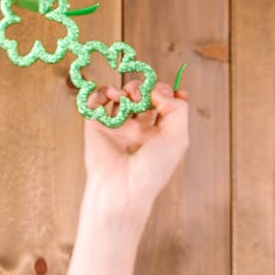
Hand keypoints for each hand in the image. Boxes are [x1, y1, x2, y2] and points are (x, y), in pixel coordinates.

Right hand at [82, 79, 189, 209]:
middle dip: (147, 88)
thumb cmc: (153, 167)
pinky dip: (103, 91)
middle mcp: (139, 130)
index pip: (164, 105)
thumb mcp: (178, 138)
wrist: (123, 186)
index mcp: (159, 134)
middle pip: (144, 96)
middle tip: (145, 95)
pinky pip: (97, 100)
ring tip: (129, 96)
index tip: (173, 92)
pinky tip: (113, 96)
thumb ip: (177, 109)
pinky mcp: (97, 125)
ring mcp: (117, 126)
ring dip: (128, 88)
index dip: (168, 93)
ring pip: (122, 94)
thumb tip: (160, 89)